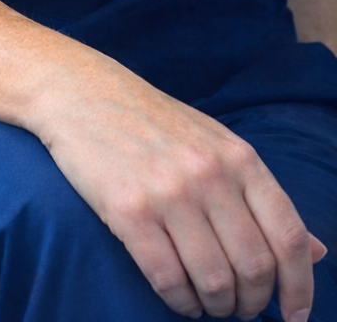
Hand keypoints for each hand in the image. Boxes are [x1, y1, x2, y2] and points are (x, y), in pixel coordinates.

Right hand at [33, 58, 325, 319]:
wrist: (80, 92)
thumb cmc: (152, 122)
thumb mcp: (216, 144)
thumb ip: (262, 197)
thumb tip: (317, 251)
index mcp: (238, 157)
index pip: (288, 236)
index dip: (299, 287)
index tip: (293, 315)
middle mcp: (209, 174)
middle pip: (254, 267)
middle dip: (251, 303)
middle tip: (238, 309)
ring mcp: (168, 192)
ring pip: (214, 280)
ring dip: (216, 307)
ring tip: (208, 305)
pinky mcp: (128, 210)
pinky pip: (167, 279)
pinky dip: (179, 302)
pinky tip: (179, 298)